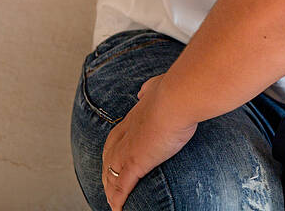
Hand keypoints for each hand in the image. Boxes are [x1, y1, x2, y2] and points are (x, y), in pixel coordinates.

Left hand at [101, 75, 196, 210]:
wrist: (177, 98)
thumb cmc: (174, 90)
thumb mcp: (158, 86)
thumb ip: (150, 90)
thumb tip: (143, 92)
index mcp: (133, 118)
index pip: (116, 138)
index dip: (114, 149)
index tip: (114, 157)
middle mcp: (125, 135)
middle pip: (108, 158)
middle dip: (107, 171)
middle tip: (107, 183)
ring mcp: (128, 150)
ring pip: (111, 174)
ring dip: (109, 189)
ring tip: (111, 201)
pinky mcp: (135, 163)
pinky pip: (122, 186)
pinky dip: (117, 198)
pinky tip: (116, 208)